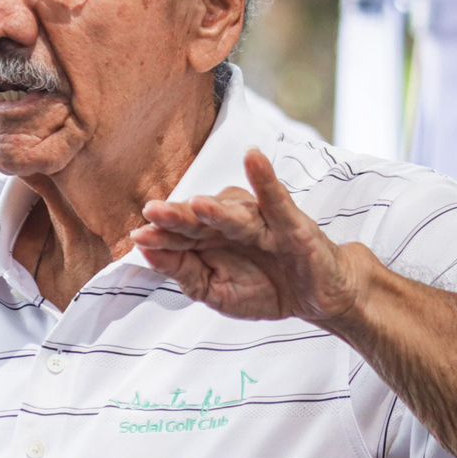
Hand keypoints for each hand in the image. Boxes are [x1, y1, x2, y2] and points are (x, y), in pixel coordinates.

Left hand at [130, 147, 371, 324]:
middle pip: (201, 218)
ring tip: (197, 206)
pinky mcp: (292, 224)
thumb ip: (183, 273)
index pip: (180, 234)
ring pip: (234, 213)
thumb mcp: (216, 292)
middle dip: (178, 216)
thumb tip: (146, 251)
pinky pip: (277, 200)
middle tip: (153, 211)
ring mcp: (262, 221)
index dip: (160, 234)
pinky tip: (254, 158)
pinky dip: (266, 179)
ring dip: (216, 208)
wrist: (319, 299)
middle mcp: (231, 223)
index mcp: (210, 238)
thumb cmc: (267, 288)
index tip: (137, 236)